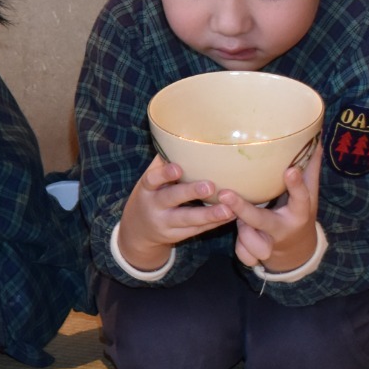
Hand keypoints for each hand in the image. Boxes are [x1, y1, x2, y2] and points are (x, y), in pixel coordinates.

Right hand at [116, 157, 232, 270]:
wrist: (137, 231)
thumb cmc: (151, 196)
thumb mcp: (150, 181)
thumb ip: (163, 163)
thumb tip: (182, 132)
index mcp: (146, 189)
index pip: (152, 179)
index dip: (164, 174)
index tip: (178, 168)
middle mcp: (154, 206)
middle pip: (171, 199)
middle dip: (190, 193)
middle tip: (210, 186)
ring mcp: (165, 223)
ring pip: (188, 219)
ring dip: (209, 214)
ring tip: (229, 209)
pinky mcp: (177, 236)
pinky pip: (197, 230)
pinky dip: (214, 223)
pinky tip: (232, 215)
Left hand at [217, 163, 319, 271]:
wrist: (298, 250)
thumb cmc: (298, 213)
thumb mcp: (308, 195)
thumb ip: (309, 169)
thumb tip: (316, 138)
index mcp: (299, 210)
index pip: (300, 196)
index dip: (296, 184)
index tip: (289, 169)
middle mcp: (283, 226)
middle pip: (261, 220)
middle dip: (242, 209)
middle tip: (225, 194)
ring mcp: (270, 243)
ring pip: (248, 238)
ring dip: (242, 233)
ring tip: (245, 224)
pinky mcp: (259, 255)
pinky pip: (244, 254)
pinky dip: (242, 250)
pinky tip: (245, 244)